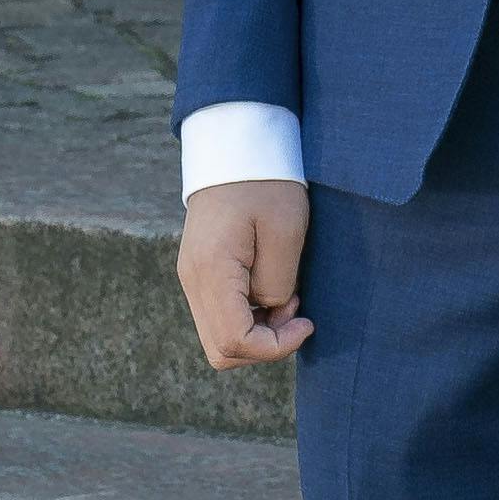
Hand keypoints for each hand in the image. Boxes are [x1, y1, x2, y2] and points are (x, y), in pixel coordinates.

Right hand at [179, 179, 313, 368]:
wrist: (235, 149)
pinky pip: (220, 315)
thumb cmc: (265, 184)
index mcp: (212, 271)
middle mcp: (192, 281)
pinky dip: (248, 317)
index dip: (275, 347)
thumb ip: (277, 283)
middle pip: (221, 350)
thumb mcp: (285, 231)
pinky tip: (270, 288)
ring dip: (257, 331)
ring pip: (219, 337)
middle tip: (295, 310)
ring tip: (285, 295)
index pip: (234, 342)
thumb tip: (270, 311)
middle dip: (264, 345)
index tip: (306, 323)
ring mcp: (192, 278)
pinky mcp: (200, 274)